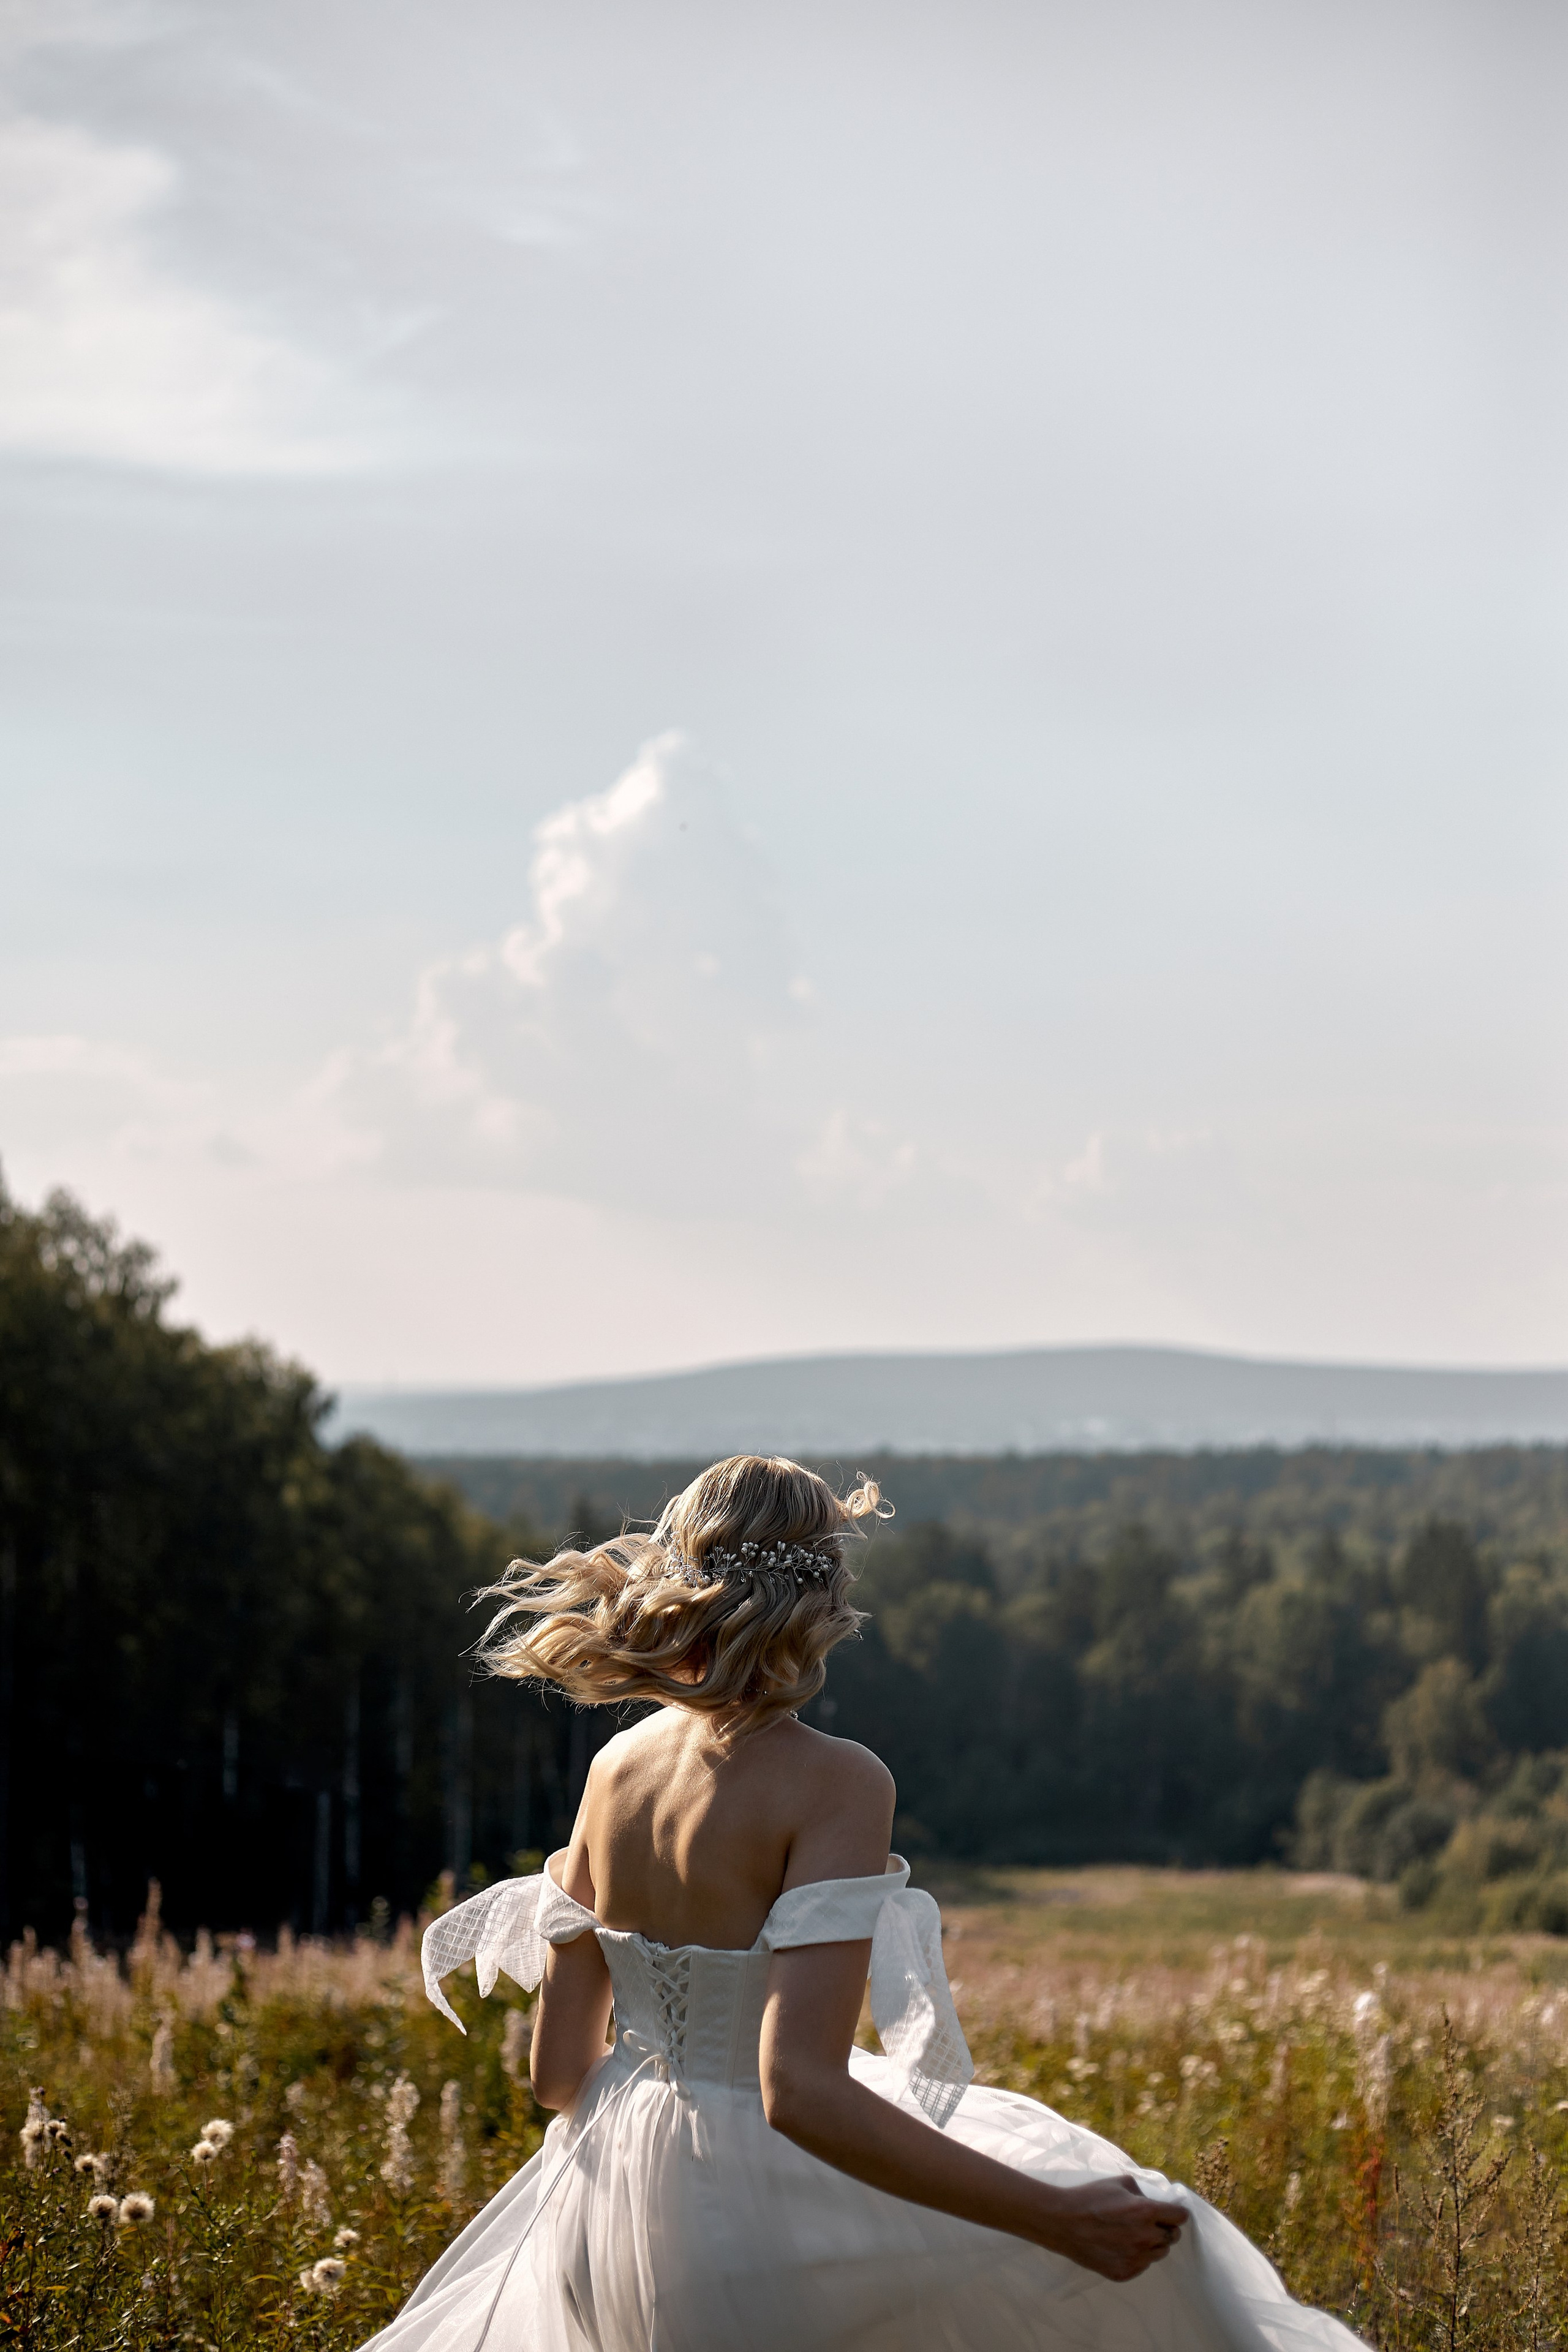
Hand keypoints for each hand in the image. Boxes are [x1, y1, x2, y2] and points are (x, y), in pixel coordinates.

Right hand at [1037, 2174, 1187, 2280]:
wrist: (1063, 2222)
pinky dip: (1136, 2257)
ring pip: (1159, 2253)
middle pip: (1173, 2237)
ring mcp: (1135, 2259)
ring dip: (1152, 2244)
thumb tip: (1156, 2204)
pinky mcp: (1124, 2273)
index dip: (1175, 2212)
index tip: (1169, 2212)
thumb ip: (1143, 2193)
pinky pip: (1142, 2266)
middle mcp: (1146, 2238)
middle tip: (1148, 2223)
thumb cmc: (1091, 2197)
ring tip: (1131, 2235)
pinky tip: (1119, 2246)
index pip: (1180, 2217)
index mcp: (1147, 2212)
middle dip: (1164, 2228)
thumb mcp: (1120, 2183)